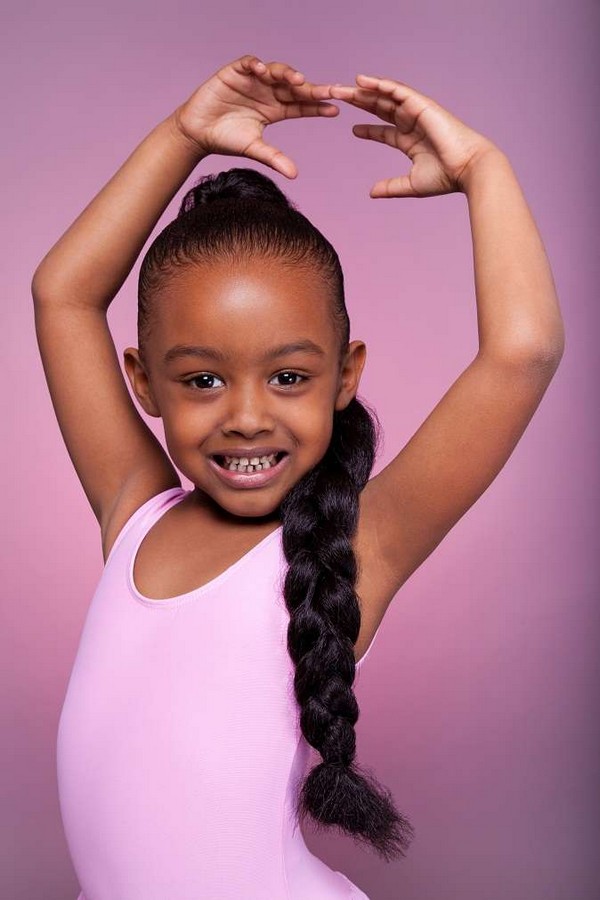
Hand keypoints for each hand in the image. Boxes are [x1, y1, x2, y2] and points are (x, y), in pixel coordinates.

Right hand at [172, 55, 338, 177]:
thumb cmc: (226, 140)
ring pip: (275, 72)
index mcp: (275, 110)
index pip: (301, 106)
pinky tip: (263, 72)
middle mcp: (267, 92)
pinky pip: (249, 64)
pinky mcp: (234, 72)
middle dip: (311, 88)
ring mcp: (252, 80)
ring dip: (287, 74)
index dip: (317, 107)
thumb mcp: (254, 149)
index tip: (334, 110)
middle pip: (294, 87)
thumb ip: (274, 158)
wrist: (197, 132)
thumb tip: (294, 175)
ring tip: (297, 80)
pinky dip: (256, 65)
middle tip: (329, 90)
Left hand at [330, 74, 500, 196]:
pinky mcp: (422, 105)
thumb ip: (391, 187)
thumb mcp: (411, 185)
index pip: (384, 132)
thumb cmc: (446, 177)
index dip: (368, 130)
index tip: (352, 129)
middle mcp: (412, 123)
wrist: (467, 169)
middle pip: (380, 109)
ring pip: (385, 97)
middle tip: (339, 99)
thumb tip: (371, 193)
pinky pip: (398, 91)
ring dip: (364, 91)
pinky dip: (381, 84)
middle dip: (359, 103)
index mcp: (410, 140)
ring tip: (343, 87)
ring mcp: (416, 112)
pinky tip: (363, 81)